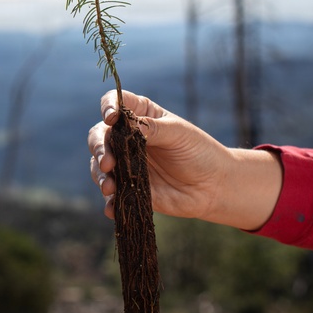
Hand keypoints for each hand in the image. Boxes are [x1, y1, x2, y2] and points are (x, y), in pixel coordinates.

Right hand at [87, 90, 282, 230]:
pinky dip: (109, 203)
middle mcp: (126, 139)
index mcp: (139, 116)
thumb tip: (124, 124)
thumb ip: (152, 128)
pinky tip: (113, 208)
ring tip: (110, 187)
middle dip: (98, 148)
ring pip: (99, 167)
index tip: (111, 117)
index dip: (108, 107)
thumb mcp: (179, 134)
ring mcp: (125, 164)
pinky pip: (112, 196)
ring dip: (100, 176)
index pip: (116, 104)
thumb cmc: (198, 152)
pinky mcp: (128, 189)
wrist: (213, 187)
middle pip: (100, 136)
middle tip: (107, 162)